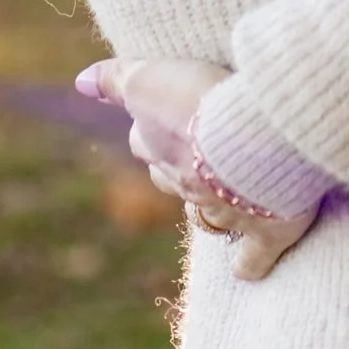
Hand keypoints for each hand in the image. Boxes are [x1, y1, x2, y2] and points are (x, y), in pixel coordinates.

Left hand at [74, 57, 319, 278]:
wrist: (262, 137)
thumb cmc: (210, 100)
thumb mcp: (152, 80)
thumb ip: (116, 80)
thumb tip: (80, 82)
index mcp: (164, 148)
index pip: (143, 141)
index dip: (152, 130)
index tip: (166, 117)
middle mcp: (189, 183)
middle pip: (168, 178)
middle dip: (175, 166)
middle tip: (195, 147)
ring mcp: (226, 210)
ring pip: (203, 215)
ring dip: (209, 206)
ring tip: (223, 193)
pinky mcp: (267, 229)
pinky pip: (251, 258)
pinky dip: (249, 263)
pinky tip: (245, 269)